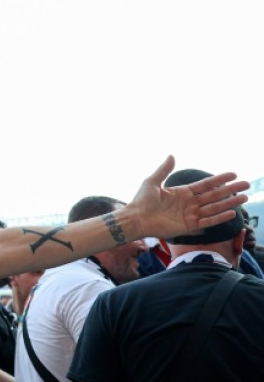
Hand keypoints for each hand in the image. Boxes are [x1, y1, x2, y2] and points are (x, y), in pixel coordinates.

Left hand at [129, 156, 248, 238]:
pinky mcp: (189, 227)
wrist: (135, 219)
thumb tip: (172, 155)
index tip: (233, 175)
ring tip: (244, 198)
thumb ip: (164, 170)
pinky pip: (207, 221)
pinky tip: (231, 213)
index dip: (219, 180)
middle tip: (247, 185)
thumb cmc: (141, 200)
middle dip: (230, 190)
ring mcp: (190, 215)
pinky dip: (219, 218)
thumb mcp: (152, 182)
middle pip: (214, 196)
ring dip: (229, 203)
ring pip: (214, 208)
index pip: (205, 185)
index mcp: (182, 193)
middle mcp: (189, 204)